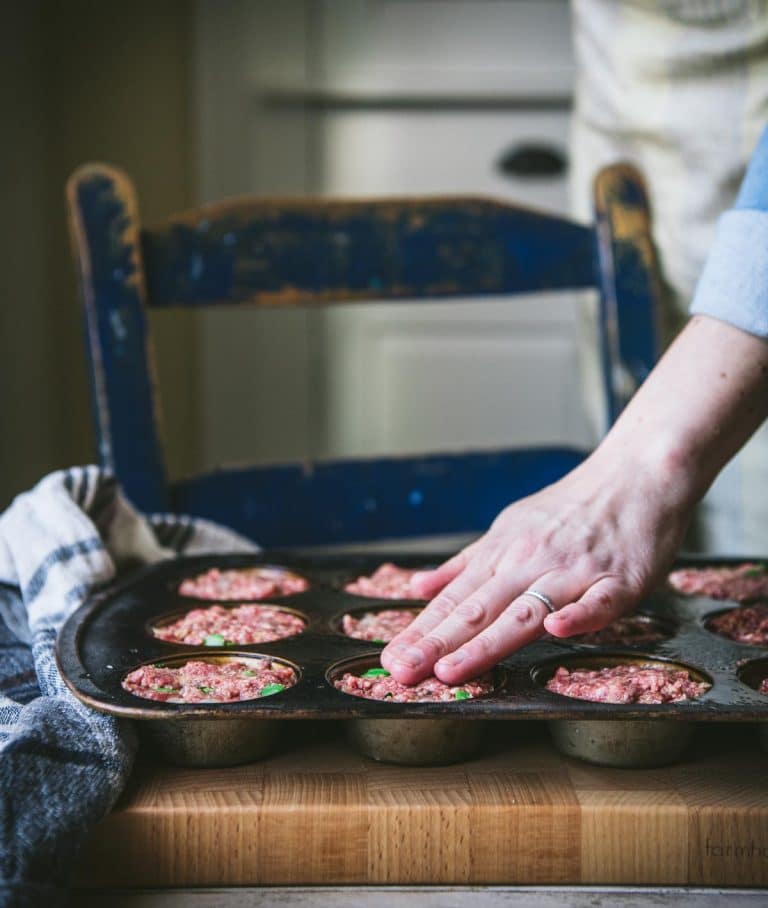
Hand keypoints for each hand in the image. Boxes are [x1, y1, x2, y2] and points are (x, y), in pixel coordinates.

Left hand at [381, 449, 693, 684]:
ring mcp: (574, 571)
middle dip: (437, 643)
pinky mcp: (620, 580)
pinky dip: (579, 616)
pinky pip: (598, 602)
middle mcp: (531, 561)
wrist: (636, 474)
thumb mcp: (511, 526)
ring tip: (453, 668)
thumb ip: (468, 562)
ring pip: (526, 610)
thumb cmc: (573, 506)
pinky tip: (557, 631)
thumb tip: (420, 587)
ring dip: (488, 641)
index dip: (422, 630)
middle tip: (403, 671)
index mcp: (504, 552)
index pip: (455, 598)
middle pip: (479, 607)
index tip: (392, 658)